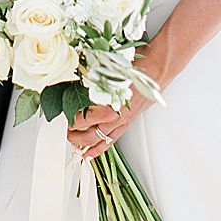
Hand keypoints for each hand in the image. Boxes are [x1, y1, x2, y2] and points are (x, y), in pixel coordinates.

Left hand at [67, 44, 168, 160]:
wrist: (158, 68)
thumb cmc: (137, 67)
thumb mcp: (109, 72)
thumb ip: (91, 81)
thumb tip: (74, 84)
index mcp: (108, 107)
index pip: (81, 119)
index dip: (69, 120)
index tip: (62, 117)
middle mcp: (114, 118)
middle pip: (88, 134)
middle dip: (73, 136)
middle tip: (65, 132)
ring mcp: (122, 122)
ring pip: (99, 141)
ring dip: (85, 145)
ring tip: (75, 146)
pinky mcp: (128, 122)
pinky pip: (111, 140)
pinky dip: (100, 148)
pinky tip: (91, 153)